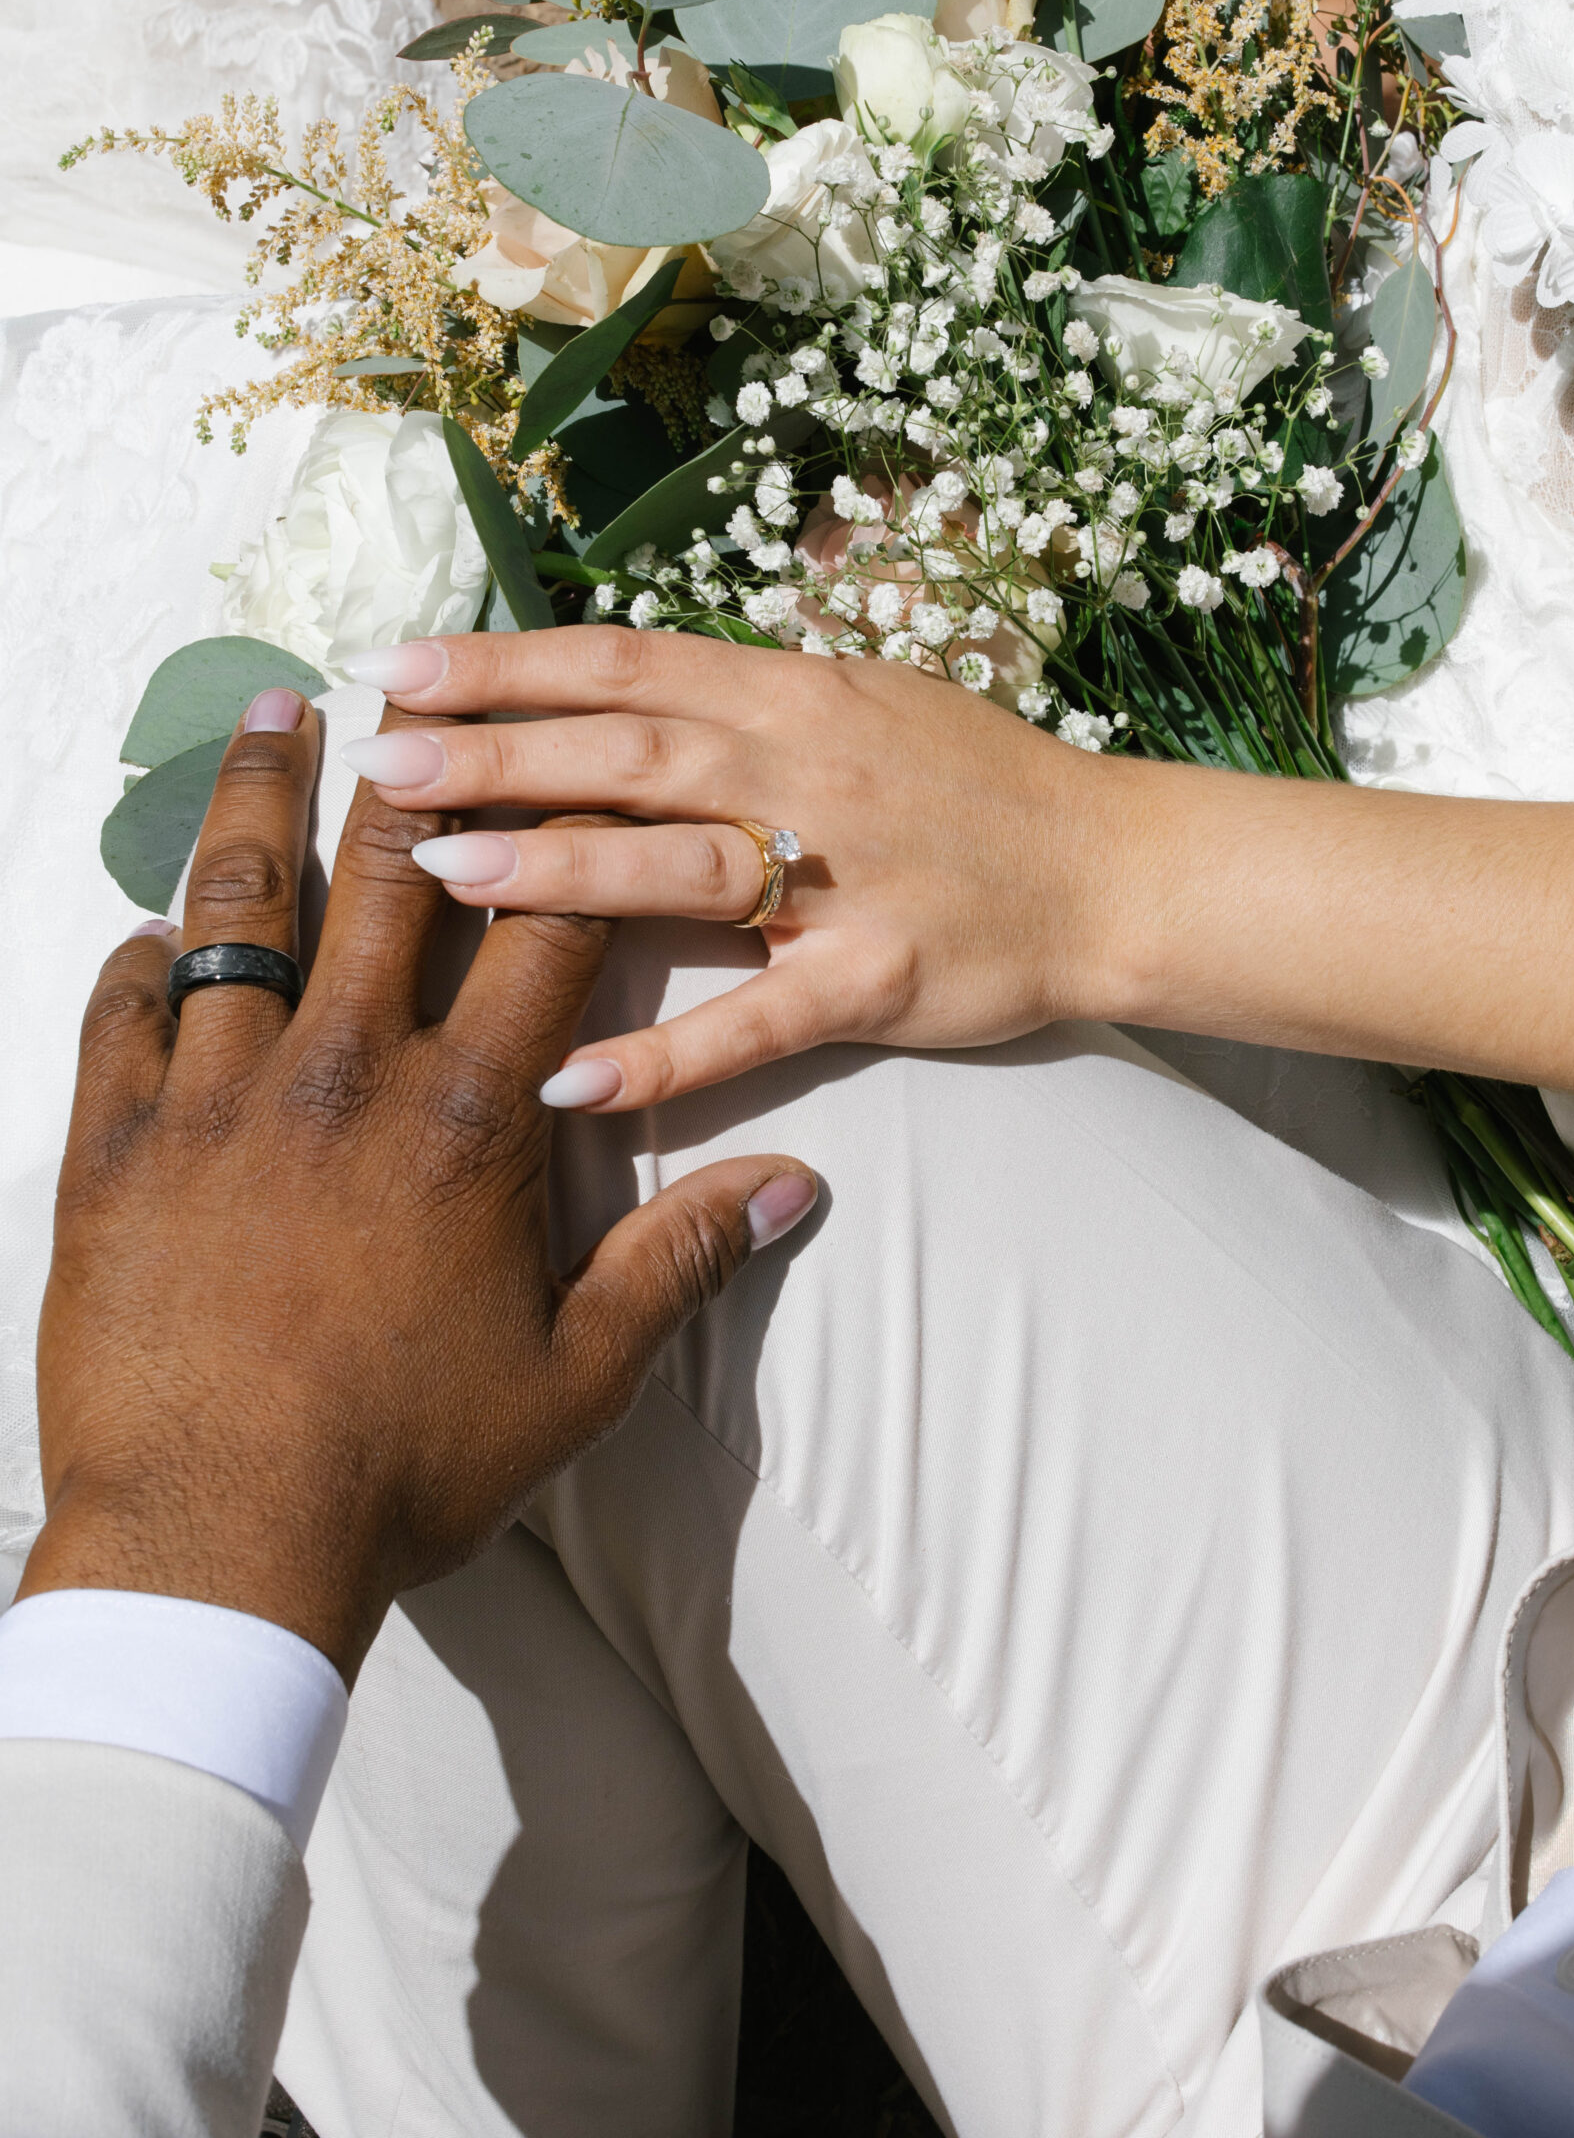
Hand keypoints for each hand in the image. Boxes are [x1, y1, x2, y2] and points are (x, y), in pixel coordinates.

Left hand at [22, 686, 815, 1681]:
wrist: (216, 1543)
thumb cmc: (406, 1465)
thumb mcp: (575, 1375)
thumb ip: (680, 1259)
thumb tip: (798, 1184)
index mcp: (469, 1119)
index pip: (541, 933)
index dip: (569, 836)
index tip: (579, 764)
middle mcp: (345, 1076)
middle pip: (390, 878)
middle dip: (415, 773)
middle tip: (414, 690)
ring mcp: (217, 1100)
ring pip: (241, 910)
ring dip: (261, 802)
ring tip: (272, 714)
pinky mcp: (114, 1145)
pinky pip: (121, 1012)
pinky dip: (141, 956)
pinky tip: (153, 926)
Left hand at [339, 630, 1573, 1117]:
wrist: (1120, 869)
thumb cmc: (982, 785)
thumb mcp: (865, 703)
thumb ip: (745, 700)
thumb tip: (615, 688)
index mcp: (800, 694)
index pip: (631, 663)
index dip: (513, 663)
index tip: (406, 666)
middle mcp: (813, 770)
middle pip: (631, 751)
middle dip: (500, 753)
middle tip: (384, 763)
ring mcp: (847, 879)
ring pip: (681, 867)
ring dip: (558, 871)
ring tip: (442, 878)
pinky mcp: (879, 982)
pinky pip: (756, 1023)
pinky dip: (665, 1057)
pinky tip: (570, 1083)